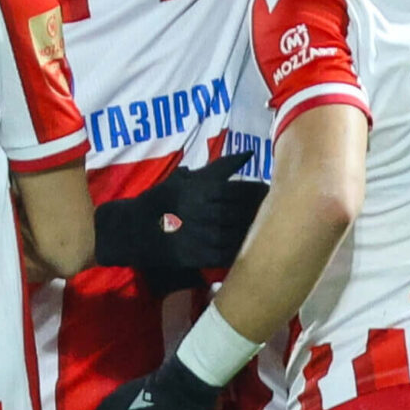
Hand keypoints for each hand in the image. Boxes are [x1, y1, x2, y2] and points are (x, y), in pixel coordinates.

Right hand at [94, 152, 268, 286]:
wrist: (132, 230)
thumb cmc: (159, 202)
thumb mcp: (182, 180)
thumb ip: (215, 169)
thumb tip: (246, 154)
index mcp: (199, 189)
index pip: (238, 190)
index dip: (257, 190)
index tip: (270, 190)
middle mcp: (202, 210)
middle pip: (241, 210)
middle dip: (259, 210)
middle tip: (276, 208)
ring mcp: (199, 234)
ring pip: (236, 233)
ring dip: (253, 232)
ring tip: (267, 229)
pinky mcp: (196, 256)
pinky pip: (225, 255)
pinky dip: (240, 252)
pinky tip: (249, 249)